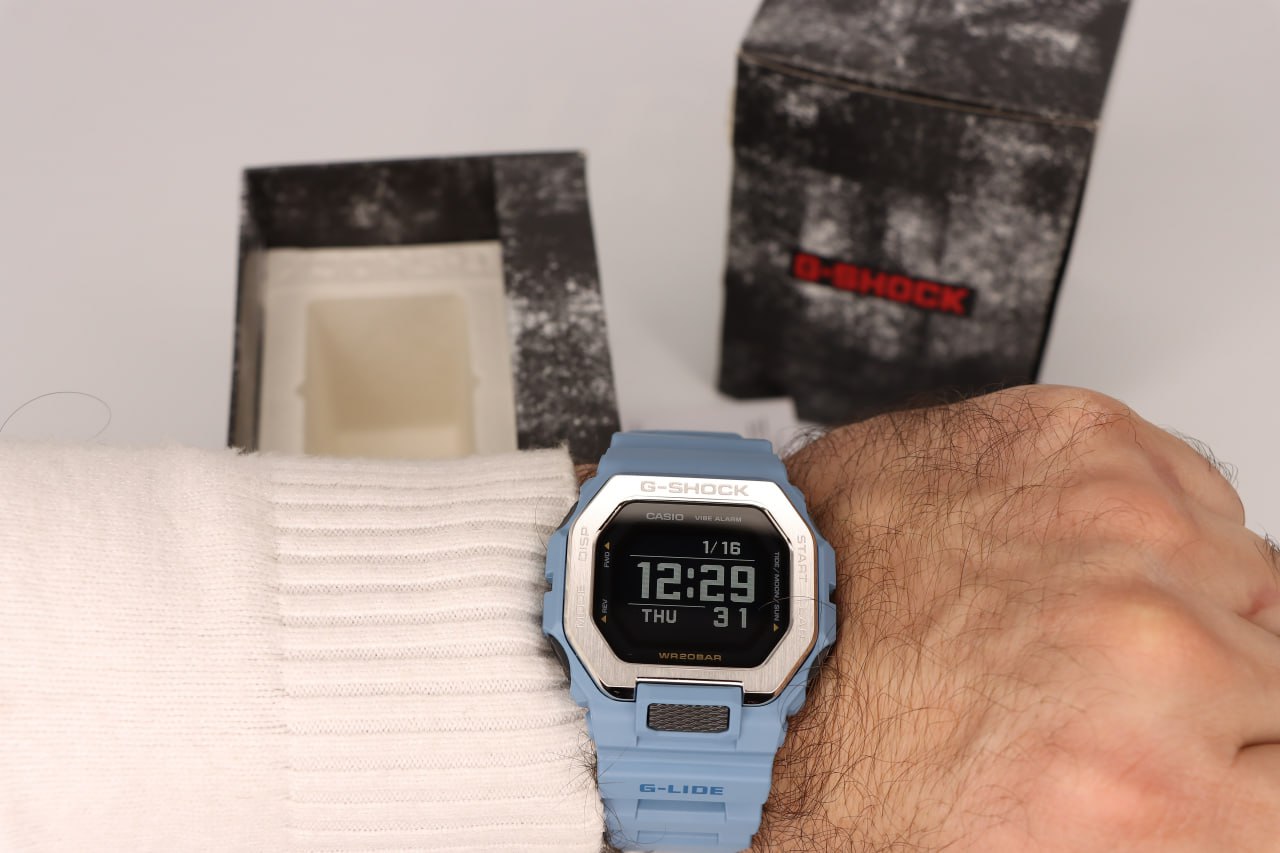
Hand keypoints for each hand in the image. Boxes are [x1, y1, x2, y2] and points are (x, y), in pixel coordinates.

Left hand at [761, 386, 1279, 850]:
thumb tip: (1214, 803)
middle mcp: (1158, 655)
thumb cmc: (841, 755)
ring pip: (1246, 581)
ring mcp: (1126, 532)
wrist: (752, 641)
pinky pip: (1193, 496)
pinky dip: (1148, 531)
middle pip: (1276, 679)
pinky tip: (1056, 560)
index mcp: (1155, 800)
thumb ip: (1157, 837)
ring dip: (1179, 605)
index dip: (1236, 770)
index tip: (1197, 760)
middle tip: (1096, 700)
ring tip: (1061, 624)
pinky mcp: (1087, 442)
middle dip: (1206, 700)